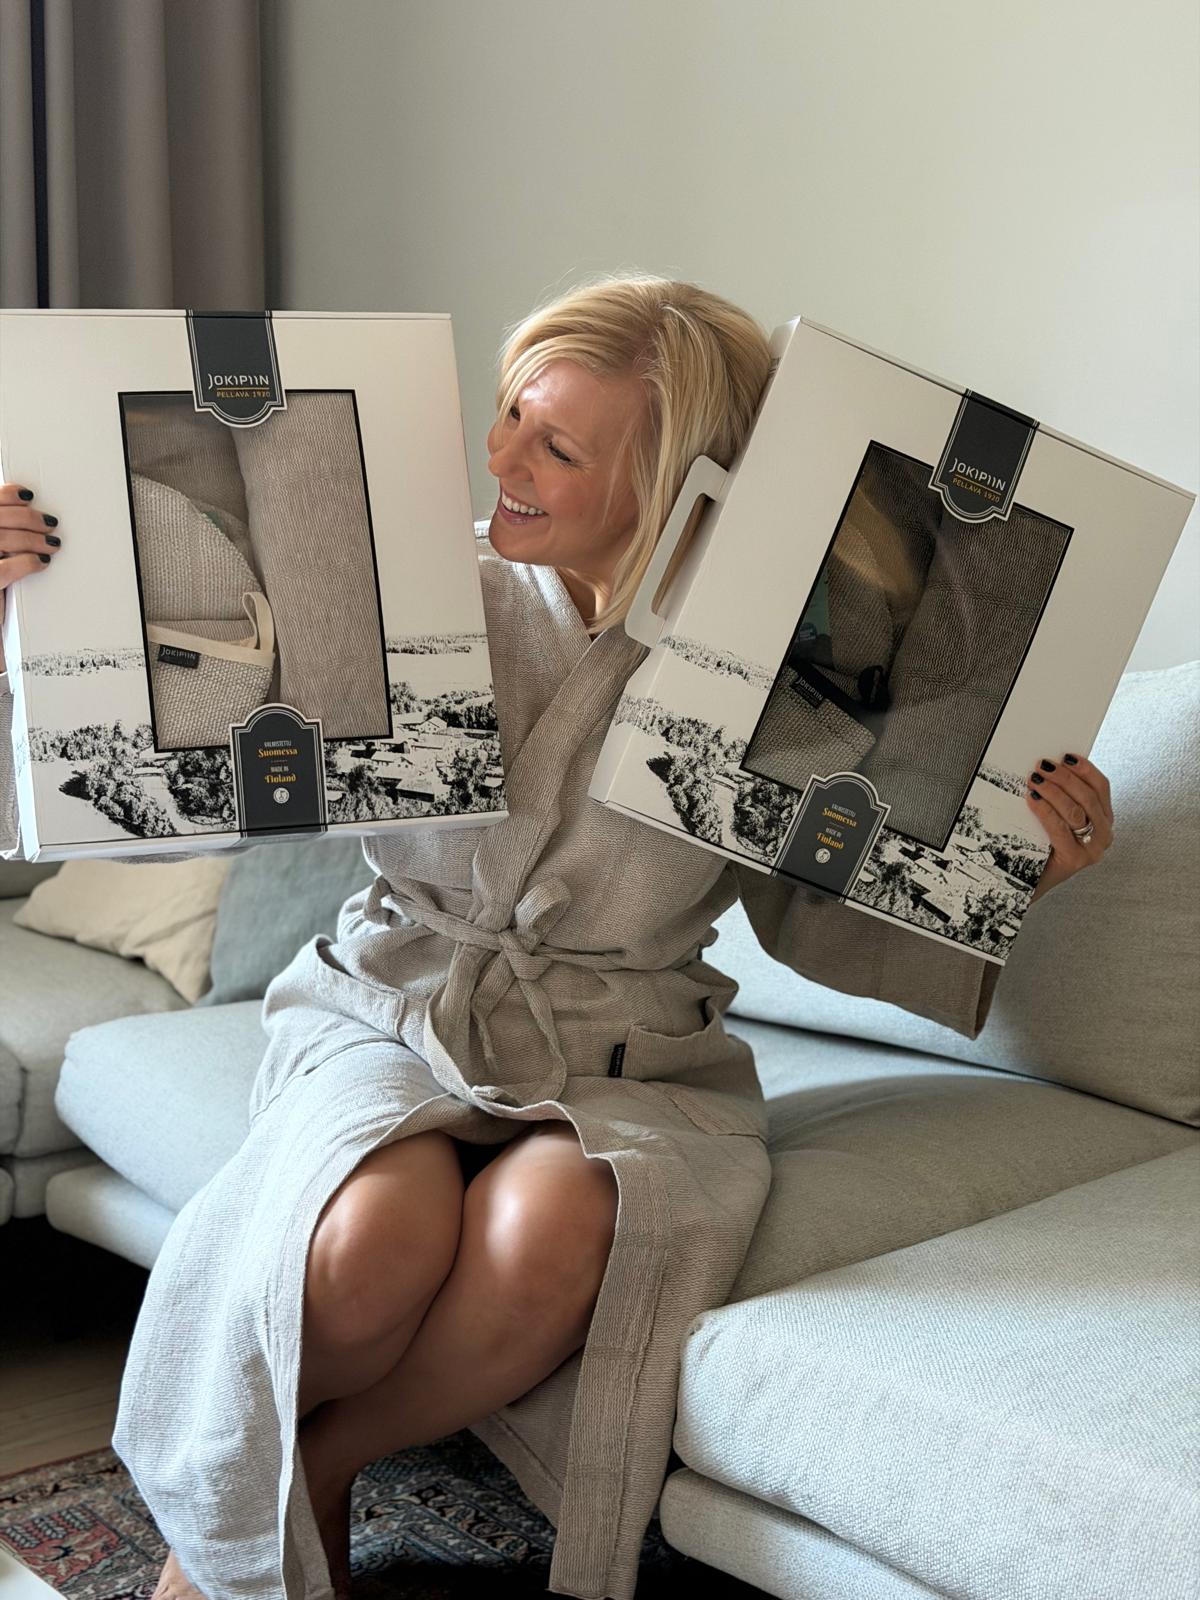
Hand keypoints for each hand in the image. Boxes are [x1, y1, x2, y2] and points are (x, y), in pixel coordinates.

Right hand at [0, 482, 60, 673]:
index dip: (5, 495)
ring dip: (33, 539)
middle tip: (49, 523)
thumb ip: (3, 539)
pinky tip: (40, 564)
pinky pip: (2, 569)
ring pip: (0, 539)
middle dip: (26, 517)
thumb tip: (27, 516)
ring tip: (51, 544)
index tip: (28, 495)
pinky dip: (26, 563)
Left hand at [1025, 752, 1113, 901]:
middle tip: (1042, 766)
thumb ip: (1062, 798)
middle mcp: (1103, 833)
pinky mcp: (1076, 859)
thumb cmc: (1043, 845)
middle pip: (1088, 796)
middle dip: (1063, 777)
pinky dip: (1045, 810)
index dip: (1085, 768)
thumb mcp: (1058, 818)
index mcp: (1103, 819)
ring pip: (1076, 810)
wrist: (1029, 881)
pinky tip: (1033, 800)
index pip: (1101, 786)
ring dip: (1053, 791)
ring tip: (1034, 780)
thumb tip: (1049, 768)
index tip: (1065, 756)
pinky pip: (1060, 828)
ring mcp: (1092, 849)